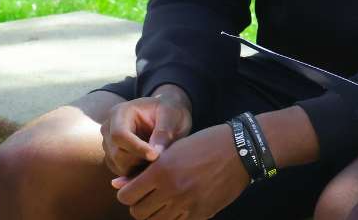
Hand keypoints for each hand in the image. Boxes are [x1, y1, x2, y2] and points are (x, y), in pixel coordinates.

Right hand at [100, 85, 192, 177]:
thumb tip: (156, 154)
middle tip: (161, 158)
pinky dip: (138, 173)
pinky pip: (123, 172)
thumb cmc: (169, 111)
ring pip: (120, 166)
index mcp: (119, 113)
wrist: (165, 116)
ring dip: (140, 167)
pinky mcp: (113, 159)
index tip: (155, 155)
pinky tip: (152, 163)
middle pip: (117, 154)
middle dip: (140, 160)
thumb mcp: (171, 115)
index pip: (119, 135)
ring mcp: (108, 145)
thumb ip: (164, 132)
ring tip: (159, 158)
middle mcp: (108, 129)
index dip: (136, 148)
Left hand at [110, 123, 248, 219]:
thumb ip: (143, 170)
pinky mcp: (201, 214)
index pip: (126, 196)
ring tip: (163, 200)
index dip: (125, 194)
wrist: (240, 151)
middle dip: (138, 205)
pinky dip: (173, 217)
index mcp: (162, 170)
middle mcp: (172, 190)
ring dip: (155, 213)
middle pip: (138, 213)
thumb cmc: (204, 145)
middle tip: (147, 196)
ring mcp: (187, 205)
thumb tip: (117, 185)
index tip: (132, 189)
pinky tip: (179, 204)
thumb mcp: (171, 151)